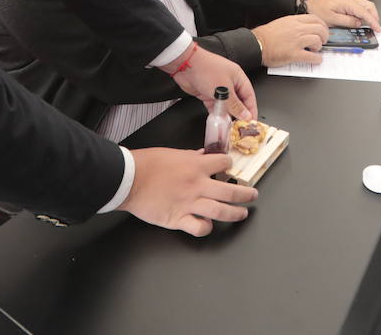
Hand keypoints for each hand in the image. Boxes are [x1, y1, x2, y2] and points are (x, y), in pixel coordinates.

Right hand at [120, 148, 257, 236]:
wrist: (128, 179)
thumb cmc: (146, 164)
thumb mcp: (172, 153)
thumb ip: (190, 156)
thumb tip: (201, 155)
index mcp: (196, 165)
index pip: (224, 163)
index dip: (229, 165)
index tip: (230, 168)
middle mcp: (197, 185)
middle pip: (230, 191)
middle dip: (246, 194)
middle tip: (252, 195)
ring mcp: (189, 203)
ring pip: (221, 211)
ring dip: (236, 213)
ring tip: (242, 213)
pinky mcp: (178, 219)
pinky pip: (199, 228)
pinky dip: (206, 228)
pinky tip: (208, 225)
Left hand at [166, 45, 255, 120]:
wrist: (185, 66)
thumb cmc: (206, 69)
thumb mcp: (224, 90)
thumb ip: (235, 105)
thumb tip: (245, 114)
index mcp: (238, 78)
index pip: (249, 96)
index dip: (251, 109)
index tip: (251, 121)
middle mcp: (229, 83)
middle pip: (238, 102)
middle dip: (239, 114)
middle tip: (240, 126)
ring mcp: (217, 88)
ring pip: (226, 105)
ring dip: (227, 115)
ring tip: (229, 125)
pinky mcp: (207, 93)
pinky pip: (215, 106)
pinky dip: (216, 113)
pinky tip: (217, 120)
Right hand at [252, 15, 327, 66]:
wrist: (256, 44)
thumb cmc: (266, 35)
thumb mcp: (282, 23)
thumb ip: (294, 24)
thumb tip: (305, 28)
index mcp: (294, 21)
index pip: (315, 19)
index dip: (322, 25)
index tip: (323, 30)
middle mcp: (297, 29)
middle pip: (320, 29)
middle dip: (324, 36)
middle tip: (323, 41)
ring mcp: (296, 41)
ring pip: (317, 41)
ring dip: (319, 47)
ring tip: (315, 50)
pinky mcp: (294, 54)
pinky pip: (312, 56)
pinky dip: (317, 59)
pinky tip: (315, 59)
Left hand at [306, 0, 380, 31]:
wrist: (310, 1)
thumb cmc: (318, 8)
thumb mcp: (332, 19)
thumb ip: (347, 22)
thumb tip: (359, 24)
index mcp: (349, 4)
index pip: (365, 13)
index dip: (373, 21)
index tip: (378, 28)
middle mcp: (351, 1)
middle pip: (369, 6)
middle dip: (375, 17)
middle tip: (376, 27)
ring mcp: (349, 2)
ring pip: (366, 6)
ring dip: (370, 15)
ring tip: (370, 25)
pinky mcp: (347, 4)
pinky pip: (359, 8)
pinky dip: (364, 14)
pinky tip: (361, 21)